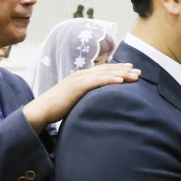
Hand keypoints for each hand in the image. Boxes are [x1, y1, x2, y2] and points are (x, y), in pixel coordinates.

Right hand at [23, 63, 140, 132]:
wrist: (40, 110)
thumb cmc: (57, 108)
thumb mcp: (75, 100)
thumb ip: (85, 98)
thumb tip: (97, 103)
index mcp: (81, 77)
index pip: (103, 71)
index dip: (118, 69)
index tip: (132, 71)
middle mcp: (81, 75)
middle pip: (107, 70)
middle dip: (124, 70)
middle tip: (139, 72)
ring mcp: (78, 79)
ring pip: (104, 74)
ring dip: (121, 74)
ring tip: (135, 76)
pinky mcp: (77, 86)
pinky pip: (97, 81)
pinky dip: (109, 79)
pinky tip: (120, 80)